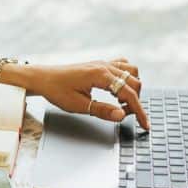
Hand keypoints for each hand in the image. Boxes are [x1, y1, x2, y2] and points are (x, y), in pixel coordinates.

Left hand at [32, 58, 148, 129]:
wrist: (43, 78)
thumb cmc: (56, 90)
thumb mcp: (79, 105)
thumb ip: (102, 110)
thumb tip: (122, 116)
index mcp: (100, 75)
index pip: (128, 94)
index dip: (139, 111)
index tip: (145, 124)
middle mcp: (104, 66)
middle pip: (134, 82)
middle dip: (135, 100)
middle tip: (125, 115)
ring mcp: (103, 63)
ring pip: (131, 72)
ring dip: (132, 88)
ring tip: (121, 102)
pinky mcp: (100, 65)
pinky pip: (122, 66)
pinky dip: (126, 78)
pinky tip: (117, 89)